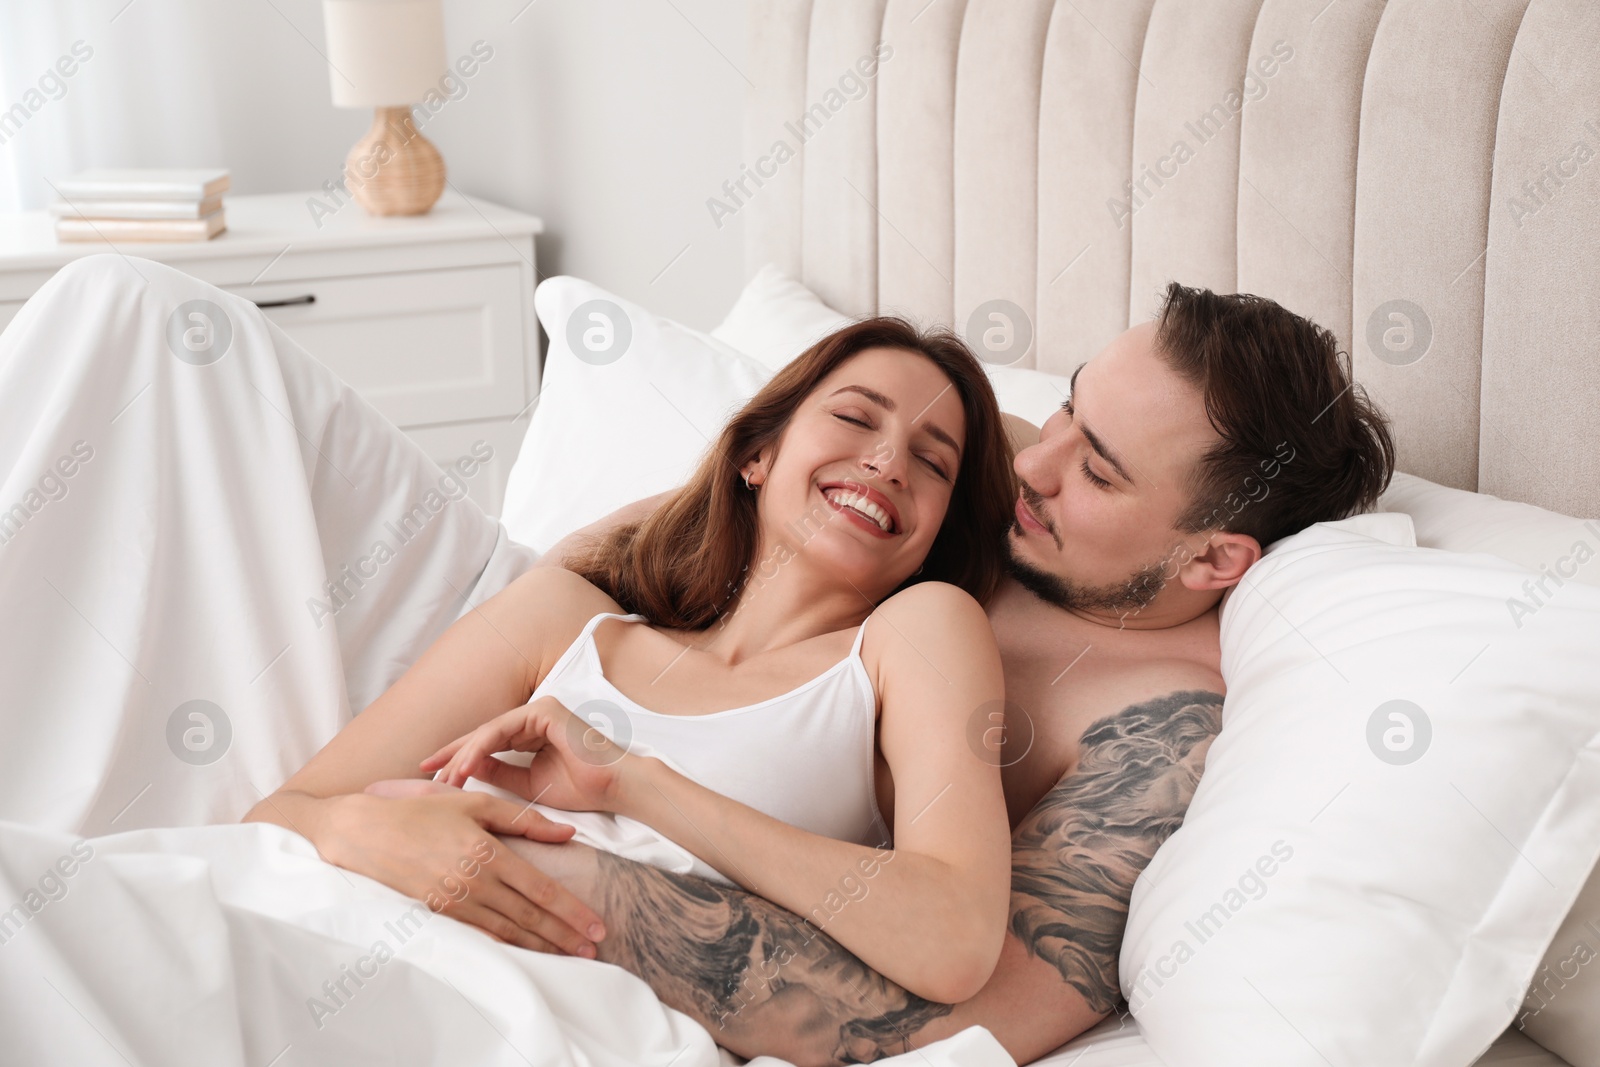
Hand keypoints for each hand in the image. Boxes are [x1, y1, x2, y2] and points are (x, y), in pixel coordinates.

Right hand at [319, 787, 606, 956]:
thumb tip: (568, 830)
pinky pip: (482, 934)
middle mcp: (474, 883)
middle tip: (594, 951)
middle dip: (565, 936)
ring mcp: (455, 903)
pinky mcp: (440, 914)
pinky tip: (528, 951)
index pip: (540, 890)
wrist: (366, 834)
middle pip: (529, 918)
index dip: (572, 911)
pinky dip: (509, 945)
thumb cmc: (424, 812)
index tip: (597, 926)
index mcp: (487, 853)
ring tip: (570, 956)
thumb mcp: (476, 804)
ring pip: (508, 932)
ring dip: (542, 946)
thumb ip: (525, 820)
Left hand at [421, 696, 630, 812]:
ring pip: (488, 733)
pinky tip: (461, 767)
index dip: (459, 760)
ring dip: (462, 756)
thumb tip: (467, 769)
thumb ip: (501, 773)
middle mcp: (535, 716)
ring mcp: (539, 709)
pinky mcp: (543, 711)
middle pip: (484, 735)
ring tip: (441, 778)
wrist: (615, 787)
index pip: (489, 744)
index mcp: (534, 731)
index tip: (434, 777)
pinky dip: (479, 749)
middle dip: (452, 755)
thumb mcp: (530, 784)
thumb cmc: (581, 788)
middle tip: (422, 771)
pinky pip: (501, 731)